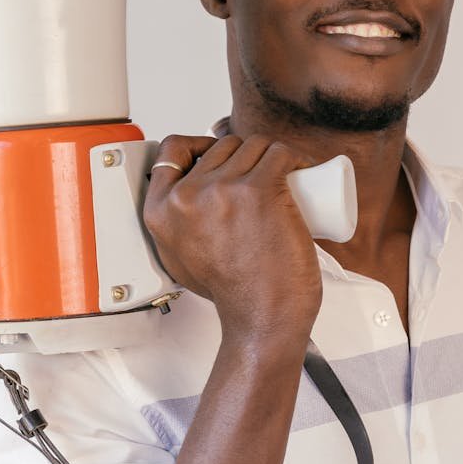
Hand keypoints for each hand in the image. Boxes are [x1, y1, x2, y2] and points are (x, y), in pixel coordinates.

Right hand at [143, 134, 321, 345]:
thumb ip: (173, 230)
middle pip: (221, 146)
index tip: (221, 155)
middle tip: (263, 177)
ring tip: (286, 177)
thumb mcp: (178, 256)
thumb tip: (184, 201)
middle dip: (245, 154)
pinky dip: (295, 156)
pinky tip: (301, 167)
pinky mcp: (259, 189)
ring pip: (253, 145)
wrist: (261, 318)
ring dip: (273, 154)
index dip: (199, 145)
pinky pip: (280, 153)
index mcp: (161, 210)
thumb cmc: (231, 292)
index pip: (172, 149)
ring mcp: (223, 189)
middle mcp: (187, 196)